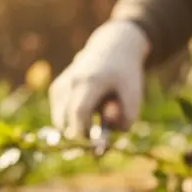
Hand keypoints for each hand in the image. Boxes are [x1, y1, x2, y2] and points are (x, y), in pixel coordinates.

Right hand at [49, 21, 149, 136]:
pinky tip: (85, 108)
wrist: (113, 47)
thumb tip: (105, 139)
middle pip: (65, 119)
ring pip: (60, 120)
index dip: (84, 132)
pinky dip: (70, 120)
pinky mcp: (57, 88)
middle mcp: (72, 81)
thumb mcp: (134, 95)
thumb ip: (125, 119)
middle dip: (78, 135)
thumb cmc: (126, 76)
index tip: (93, 144)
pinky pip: (59, 114)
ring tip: (92, 116)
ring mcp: (62, 84)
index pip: (79, 112)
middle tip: (92, 140)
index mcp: (92, 81)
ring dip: (74, 127)